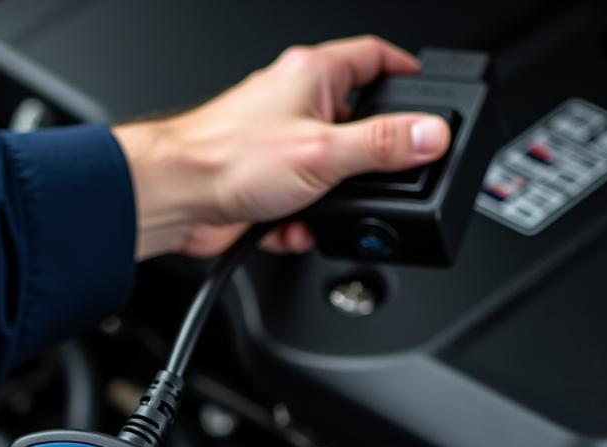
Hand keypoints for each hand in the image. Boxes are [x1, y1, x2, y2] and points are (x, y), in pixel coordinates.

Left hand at [114, 36, 451, 258]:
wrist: (176, 200)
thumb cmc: (228, 159)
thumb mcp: (324, 153)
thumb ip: (382, 146)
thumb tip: (430, 136)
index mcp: (311, 76)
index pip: (373, 58)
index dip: (406, 74)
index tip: (431, 95)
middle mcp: (292, 105)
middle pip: (353, 126)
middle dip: (366, 163)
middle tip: (382, 180)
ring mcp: (275, 148)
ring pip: (325, 176)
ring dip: (329, 204)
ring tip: (323, 213)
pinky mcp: (261, 188)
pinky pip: (298, 207)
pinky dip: (299, 224)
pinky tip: (292, 229)